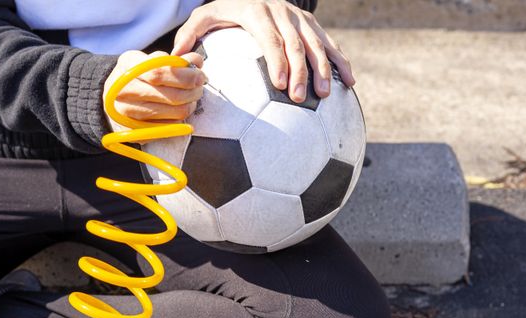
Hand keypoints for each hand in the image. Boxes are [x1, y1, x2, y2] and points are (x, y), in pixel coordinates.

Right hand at [103, 50, 206, 131]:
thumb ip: (173, 59)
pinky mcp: (137, 132)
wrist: (110, 100)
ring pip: (176, 113)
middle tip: (199, 87)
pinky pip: (171, 127)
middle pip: (172, 96)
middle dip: (194, 91)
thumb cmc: (134, 76)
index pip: (161, 73)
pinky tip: (179, 110)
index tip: (200, 74)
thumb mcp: (147, 59)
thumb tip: (196, 62)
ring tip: (191, 98)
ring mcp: (129, 115)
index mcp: (128, 68)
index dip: (186, 75)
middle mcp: (125, 92)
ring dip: (191, 105)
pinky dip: (181, 118)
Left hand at [171, 0, 355, 102]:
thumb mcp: (204, 17)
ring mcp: (300, 19)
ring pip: (317, 43)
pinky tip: (349, 83)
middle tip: (301, 99)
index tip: (280, 84)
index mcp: (257, 12)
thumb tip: (176, 58)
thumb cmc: (224, 11)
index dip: (277, 60)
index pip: (270, 38)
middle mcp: (283, 13)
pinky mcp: (311, 25)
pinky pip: (329, 44)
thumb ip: (190, 35)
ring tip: (327, 95)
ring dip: (325, 69)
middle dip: (301, 71)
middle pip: (296, 44)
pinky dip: (341, 62)